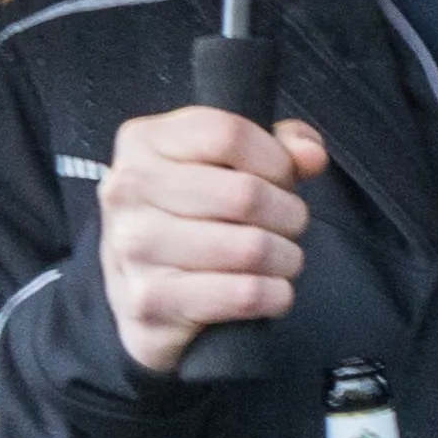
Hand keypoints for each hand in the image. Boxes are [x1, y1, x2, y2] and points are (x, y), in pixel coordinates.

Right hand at [100, 104, 326, 375]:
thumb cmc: (193, 219)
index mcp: (141, 142)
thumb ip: (278, 148)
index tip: (285, 180)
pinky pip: (244, 294)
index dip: (276, 159)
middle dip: (289, 215)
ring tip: (281, 260)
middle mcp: (126, 191)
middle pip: (244, 194)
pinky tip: (270, 292)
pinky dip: (276, 295)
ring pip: (250, 247)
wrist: (148, 296)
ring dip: (286, 258)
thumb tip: (311, 155)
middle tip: (289, 228)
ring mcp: (132, 249)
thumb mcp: (228, 167)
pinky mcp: (149, 303)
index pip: (228, 135)